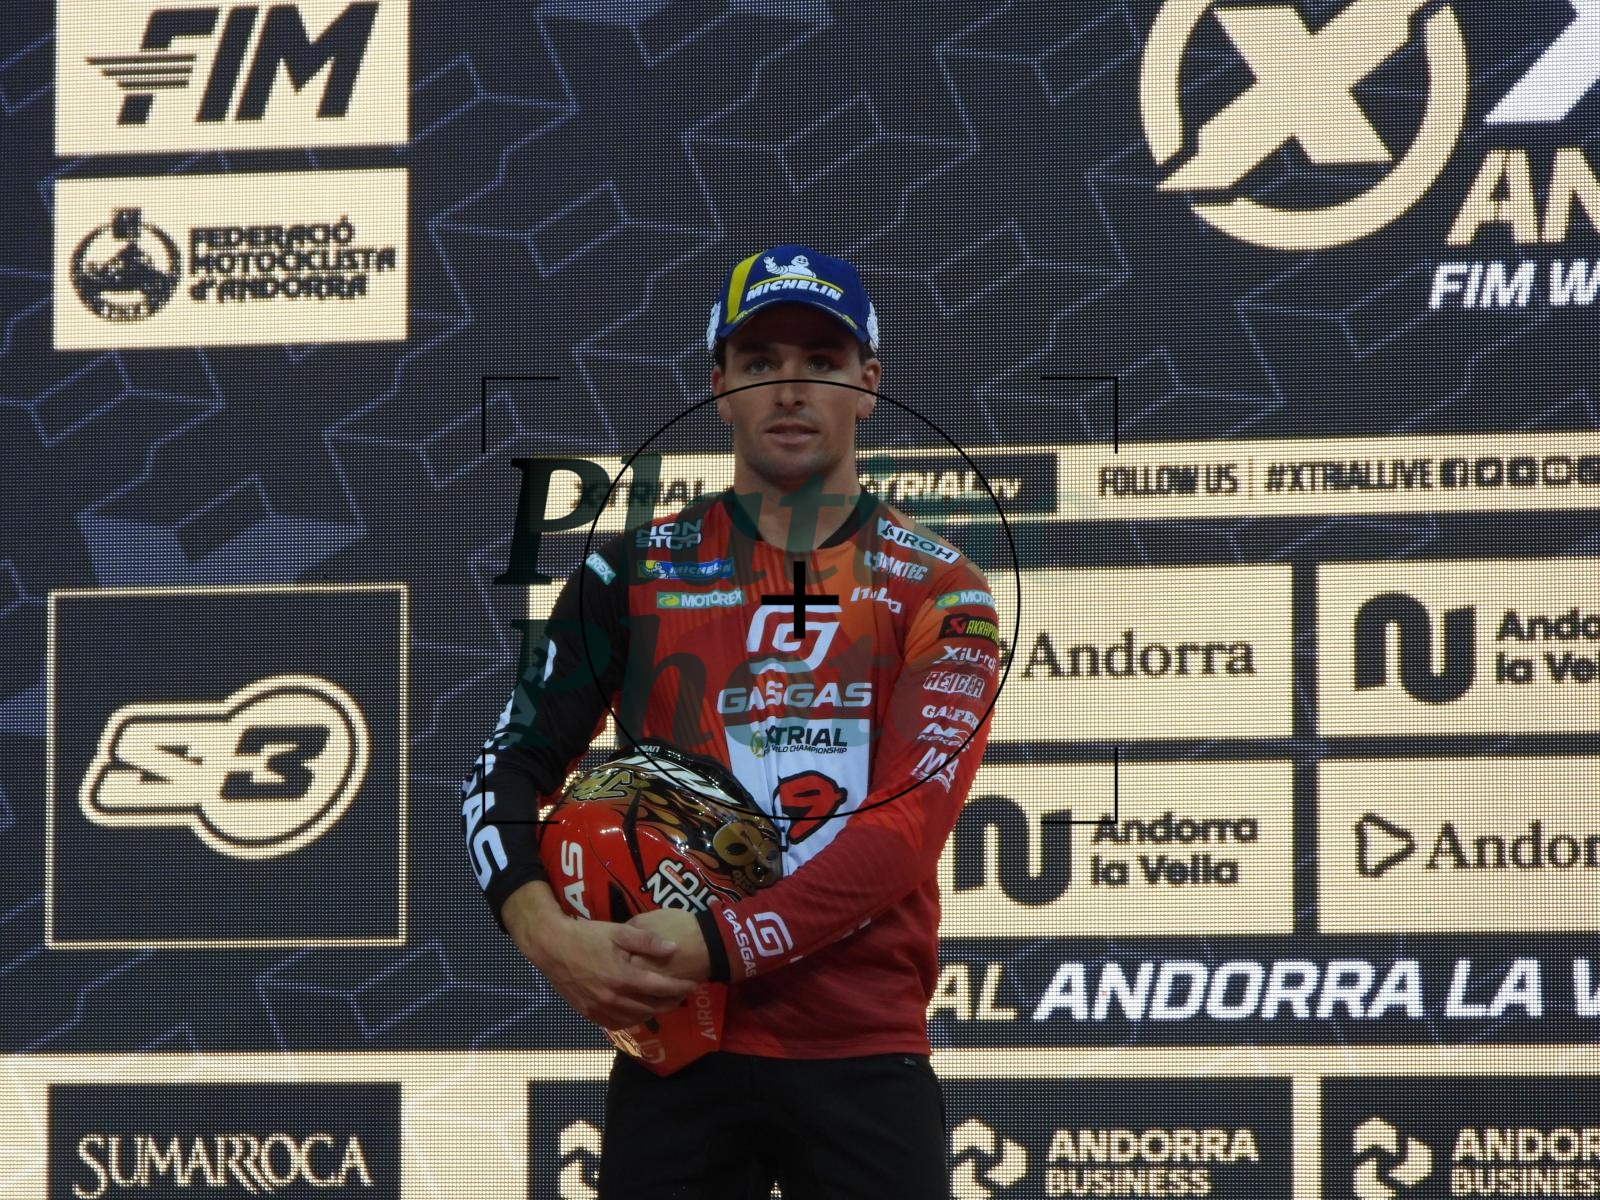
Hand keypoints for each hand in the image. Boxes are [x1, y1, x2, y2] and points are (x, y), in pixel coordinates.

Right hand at [501, 881, 696, 1029]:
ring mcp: (599, 1008)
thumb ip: (648, 941)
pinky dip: (631, 1020)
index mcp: (623, 977)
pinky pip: (615, 1023)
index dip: (680, 988)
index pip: (660, 988)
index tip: (694, 985)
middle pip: (651, 1007)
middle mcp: (613, 997)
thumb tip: (674, 948)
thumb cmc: (586, 935)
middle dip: (671, 1002)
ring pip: (634, 1018)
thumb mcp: (618, 931)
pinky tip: (637, 1012)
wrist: (551, 946)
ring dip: (653, 1013)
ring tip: (664, 1003)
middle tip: (682, 995)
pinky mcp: (588, 1013)